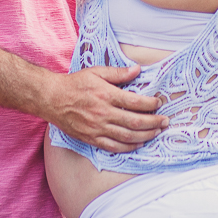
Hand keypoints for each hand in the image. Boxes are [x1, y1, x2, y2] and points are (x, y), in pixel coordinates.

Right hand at [44, 65, 168, 153]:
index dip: (151, 104)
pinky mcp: (91, 138)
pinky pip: (114, 147)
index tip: (159, 103)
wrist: (52, 98)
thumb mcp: (96, 72)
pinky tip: (138, 143)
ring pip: (127, 137)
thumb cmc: (75, 83)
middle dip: (154, 122)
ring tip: (156, 132)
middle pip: (135, 122)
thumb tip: (138, 70)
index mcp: (106, 95)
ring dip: (145, 136)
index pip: (135, 102)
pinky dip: (129, 147)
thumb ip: (118, 73)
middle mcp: (103, 113)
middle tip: (165, 121)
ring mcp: (97, 128)